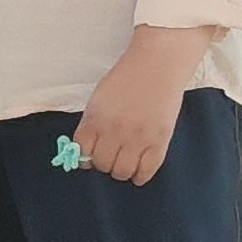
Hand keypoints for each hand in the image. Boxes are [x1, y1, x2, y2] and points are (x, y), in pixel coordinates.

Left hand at [71, 38, 195, 186]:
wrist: (158, 64)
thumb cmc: (127, 78)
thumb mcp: (99, 99)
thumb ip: (92, 124)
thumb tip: (86, 152)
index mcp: (95, 119)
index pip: (82, 152)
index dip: (85, 158)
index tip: (90, 158)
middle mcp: (114, 131)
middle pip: (102, 164)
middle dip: (104, 163)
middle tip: (111, 157)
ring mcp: (137, 138)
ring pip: (122, 172)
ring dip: (121, 171)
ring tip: (125, 163)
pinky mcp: (159, 141)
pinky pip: (147, 170)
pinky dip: (140, 176)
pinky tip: (138, 173)